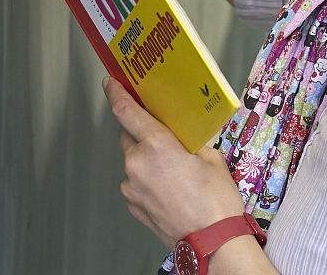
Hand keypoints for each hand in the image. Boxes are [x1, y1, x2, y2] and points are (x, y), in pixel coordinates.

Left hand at [103, 76, 245, 247]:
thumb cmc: (215, 203)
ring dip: (146, 159)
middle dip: (143, 133)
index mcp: (156, 145)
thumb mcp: (211, 158)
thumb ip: (190, 141)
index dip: (116, 93)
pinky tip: (169, 188)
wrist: (212, 244)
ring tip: (174, 171)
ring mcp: (132, 187)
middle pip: (129, 137)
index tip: (111, 83)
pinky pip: (136, 183)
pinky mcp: (134, 205)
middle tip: (165, 137)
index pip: (125, 110)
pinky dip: (147, 180)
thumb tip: (183, 136)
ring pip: (133, 162)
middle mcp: (137, 164)